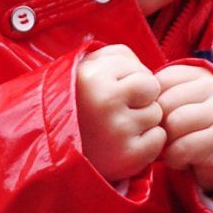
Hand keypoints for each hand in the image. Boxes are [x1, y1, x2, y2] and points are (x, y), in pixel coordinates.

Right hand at [77, 44, 165, 183]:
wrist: (54, 154)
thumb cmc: (76, 107)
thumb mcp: (85, 70)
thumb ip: (116, 56)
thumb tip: (145, 65)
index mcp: (92, 77)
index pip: (140, 69)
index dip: (129, 81)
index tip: (109, 94)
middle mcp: (105, 102)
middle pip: (152, 87)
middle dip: (141, 98)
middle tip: (117, 112)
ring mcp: (117, 131)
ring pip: (156, 113)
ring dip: (142, 121)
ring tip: (116, 129)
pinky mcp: (127, 156)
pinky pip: (159, 138)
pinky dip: (148, 143)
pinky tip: (124, 145)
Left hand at [157, 61, 212, 200]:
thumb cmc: (193, 133)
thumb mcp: (177, 106)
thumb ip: (160, 94)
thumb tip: (131, 95)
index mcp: (200, 73)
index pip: (159, 82)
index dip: (153, 107)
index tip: (165, 121)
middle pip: (164, 104)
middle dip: (159, 127)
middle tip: (170, 140)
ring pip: (172, 124)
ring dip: (168, 144)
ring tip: (179, 149)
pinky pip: (181, 148)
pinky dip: (177, 160)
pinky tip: (187, 160)